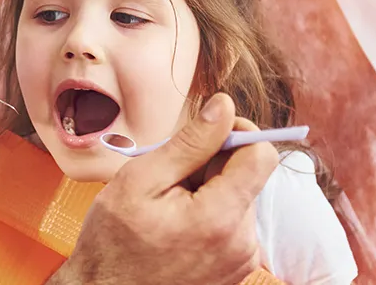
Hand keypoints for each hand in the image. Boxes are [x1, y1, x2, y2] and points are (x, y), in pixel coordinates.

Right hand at [49, 93, 279, 284]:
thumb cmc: (113, 242)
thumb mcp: (140, 181)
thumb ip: (189, 143)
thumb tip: (223, 107)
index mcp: (221, 217)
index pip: (261, 155)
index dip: (236, 134)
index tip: (207, 134)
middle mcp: (243, 243)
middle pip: (247, 177)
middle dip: (212, 167)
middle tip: (169, 178)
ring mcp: (241, 260)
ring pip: (238, 199)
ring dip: (208, 192)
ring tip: (168, 207)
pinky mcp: (236, 270)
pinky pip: (233, 225)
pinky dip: (209, 215)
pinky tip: (177, 226)